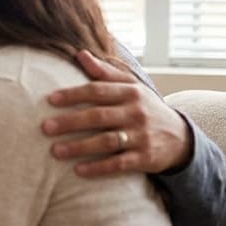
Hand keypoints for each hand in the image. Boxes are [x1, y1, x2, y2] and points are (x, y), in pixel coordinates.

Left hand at [42, 49, 192, 176]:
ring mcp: (141, 136)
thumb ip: (105, 72)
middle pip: (98, 116)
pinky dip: (98, 167)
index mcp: (130, 93)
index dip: (73, 95)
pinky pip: (119, 163)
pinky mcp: (145, 158)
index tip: (50, 100)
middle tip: (45, 127)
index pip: (98, 91)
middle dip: (70, 122)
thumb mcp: (131, 87)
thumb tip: (80, 54)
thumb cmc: (145, 108)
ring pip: (106, 141)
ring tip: (55, 151)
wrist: (180, 138)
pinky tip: (78, 171)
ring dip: (79, 147)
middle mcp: (136, 113)